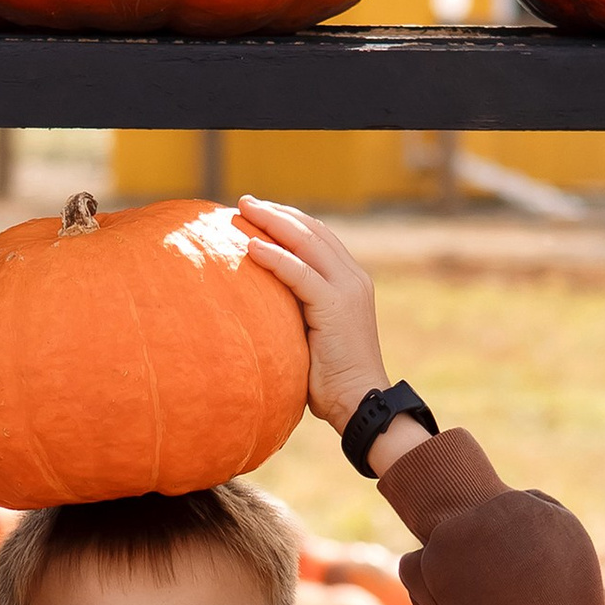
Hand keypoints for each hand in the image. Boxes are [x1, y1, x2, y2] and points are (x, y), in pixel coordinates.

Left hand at [234, 198, 392, 440]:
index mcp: (351, 282)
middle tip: (244, 202)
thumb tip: (263, 304)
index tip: (259, 212)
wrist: (361, 402)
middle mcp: (352, 278)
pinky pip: (299, 273)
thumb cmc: (332, 379)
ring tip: (242, 212)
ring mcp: (347, 290)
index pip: (319, 237)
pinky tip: (250, 247)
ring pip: (305, 243)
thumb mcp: (314, 334)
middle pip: (311, 231)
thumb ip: (299, 310)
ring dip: (271, 223)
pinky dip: (274, 257)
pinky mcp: (335, 306)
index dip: (288, 220)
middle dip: (276, 213)